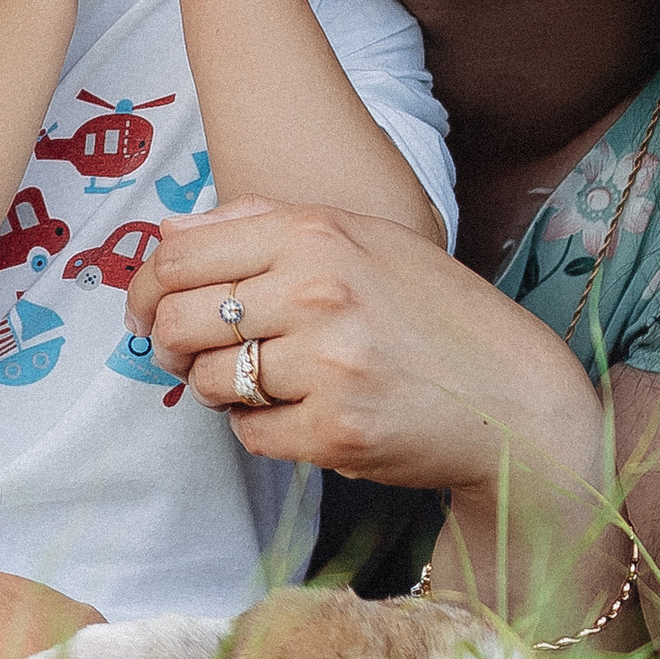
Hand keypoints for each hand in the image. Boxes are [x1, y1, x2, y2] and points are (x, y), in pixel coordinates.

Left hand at [127, 198, 571, 481]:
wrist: (513, 396)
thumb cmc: (431, 312)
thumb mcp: (360, 238)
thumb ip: (261, 224)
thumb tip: (166, 235)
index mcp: (316, 232)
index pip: (177, 257)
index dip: (146, 289)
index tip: (148, 310)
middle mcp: (318, 290)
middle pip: (176, 320)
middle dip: (169, 344)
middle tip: (190, 356)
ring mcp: (328, 363)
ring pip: (206, 382)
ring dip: (220, 390)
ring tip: (264, 382)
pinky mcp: (335, 430)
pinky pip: (249, 434)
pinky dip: (260, 429)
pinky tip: (299, 413)